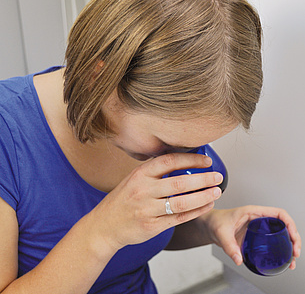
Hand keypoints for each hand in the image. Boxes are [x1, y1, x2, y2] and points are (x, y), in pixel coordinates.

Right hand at [90, 153, 222, 251]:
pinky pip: (179, 218)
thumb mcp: (133, 179)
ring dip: (203, 196)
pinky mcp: (152, 226)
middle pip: (180, 183)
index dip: (191, 160)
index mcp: (139, 174)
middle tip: (217, 177)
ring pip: (182, 203)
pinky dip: (196, 211)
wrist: (104, 225)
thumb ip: (154, 172)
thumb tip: (182, 163)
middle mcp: (143, 190)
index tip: (206, 161)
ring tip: (217, 192)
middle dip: (203, 179)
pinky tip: (206, 205)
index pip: (169, 161)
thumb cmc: (121, 200)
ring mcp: (147, 209)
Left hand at [203, 206, 301, 268]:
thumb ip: (229, 246)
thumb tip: (239, 259)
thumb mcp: (221, 233)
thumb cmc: (215, 222)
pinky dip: (280, 250)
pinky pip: (273, 241)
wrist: (209, 225)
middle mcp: (258, 218)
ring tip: (292, 261)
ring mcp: (258, 227)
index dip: (290, 224)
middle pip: (283, 225)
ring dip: (289, 246)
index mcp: (252, 212)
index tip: (293, 238)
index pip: (278, 213)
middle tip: (295, 254)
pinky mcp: (256, 236)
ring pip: (280, 233)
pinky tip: (282, 261)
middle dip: (293, 238)